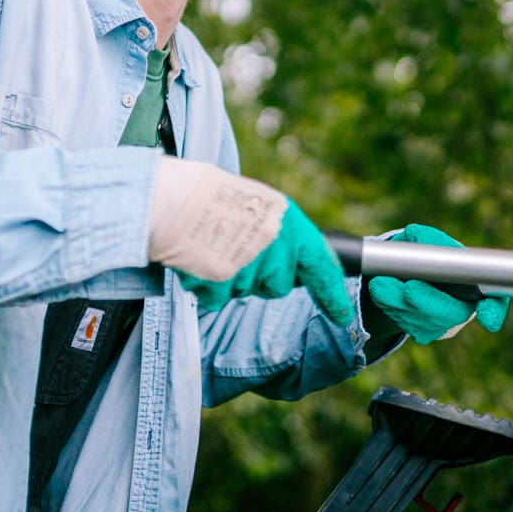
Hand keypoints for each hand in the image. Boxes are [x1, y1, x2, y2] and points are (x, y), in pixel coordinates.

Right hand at [148, 157, 354, 323]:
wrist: (171, 197)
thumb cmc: (211, 198)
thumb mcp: (257, 205)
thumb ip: (276, 234)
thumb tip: (286, 264)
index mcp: (289, 222)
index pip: (321, 264)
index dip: (332, 294)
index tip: (340, 314)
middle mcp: (274, 245)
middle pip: (277, 286)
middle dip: (258, 278)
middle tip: (235, 250)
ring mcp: (248, 265)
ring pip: (244, 292)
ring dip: (227, 279)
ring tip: (210, 246)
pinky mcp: (221, 282)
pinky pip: (217, 299)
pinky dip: (204, 286)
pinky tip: (196, 259)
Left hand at [365, 224, 510, 343]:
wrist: (410, 271)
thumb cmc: (429, 252)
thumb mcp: (429, 240)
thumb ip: (428, 238)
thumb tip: (417, 236)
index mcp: (478, 284)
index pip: (496, 300)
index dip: (493, 311)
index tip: (487, 321)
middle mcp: (465, 307)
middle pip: (452, 314)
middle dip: (427, 302)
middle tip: (408, 288)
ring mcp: (444, 325)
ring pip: (425, 322)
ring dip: (400, 304)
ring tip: (380, 284)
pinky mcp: (423, 332)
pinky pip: (408, 325)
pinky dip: (391, 308)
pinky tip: (380, 292)